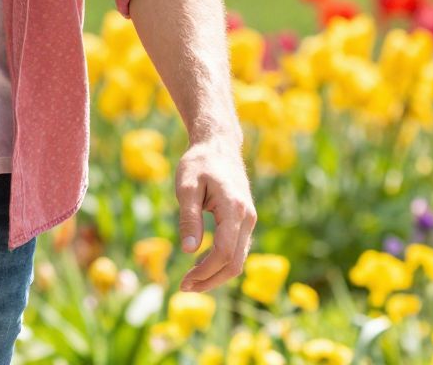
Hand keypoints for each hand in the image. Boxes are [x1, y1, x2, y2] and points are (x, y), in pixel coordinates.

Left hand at [174, 135, 255, 292]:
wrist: (218, 145)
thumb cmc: (199, 162)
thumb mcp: (186, 186)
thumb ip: (188, 218)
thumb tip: (188, 250)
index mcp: (234, 209)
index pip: (223, 252)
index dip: (205, 271)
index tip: (184, 280)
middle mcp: (247, 217)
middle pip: (234, 263)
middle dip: (210, 279)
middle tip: (184, 287)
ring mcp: (249, 220)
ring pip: (238, 259)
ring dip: (215, 274)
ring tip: (190, 280)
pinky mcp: (245, 221)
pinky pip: (237, 250)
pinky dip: (221, 262)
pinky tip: (200, 264)